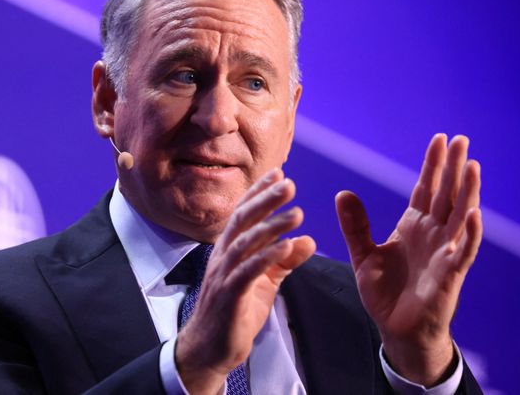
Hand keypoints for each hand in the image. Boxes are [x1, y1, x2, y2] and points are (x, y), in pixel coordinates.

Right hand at [175, 168, 315, 393]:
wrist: (211, 348)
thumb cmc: (236, 312)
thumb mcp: (266, 282)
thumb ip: (285, 261)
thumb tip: (309, 240)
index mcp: (229, 249)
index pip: (244, 212)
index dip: (259, 191)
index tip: (279, 171)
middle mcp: (223, 256)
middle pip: (244, 220)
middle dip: (266, 199)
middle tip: (289, 182)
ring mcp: (224, 274)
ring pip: (246, 242)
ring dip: (272, 225)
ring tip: (296, 213)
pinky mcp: (230, 295)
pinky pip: (248, 271)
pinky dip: (267, 256)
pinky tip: (286, 246)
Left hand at [336, 134, 482, 385]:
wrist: (397, 330)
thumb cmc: (385, 293)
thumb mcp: (364, 255)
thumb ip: (355, 225)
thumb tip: (343, 193)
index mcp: (413, 226)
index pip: (426, 188)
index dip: (433, 165)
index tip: (439, 139)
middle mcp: (433, 234)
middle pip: (446, 194)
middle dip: (453, 167)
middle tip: (461, 139)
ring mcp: (444, 252)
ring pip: (460, 216)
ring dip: (467, 192)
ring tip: (472, 165)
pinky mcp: (449, 274)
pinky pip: (463, 251)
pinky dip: (470, 233)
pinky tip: (474, 214)